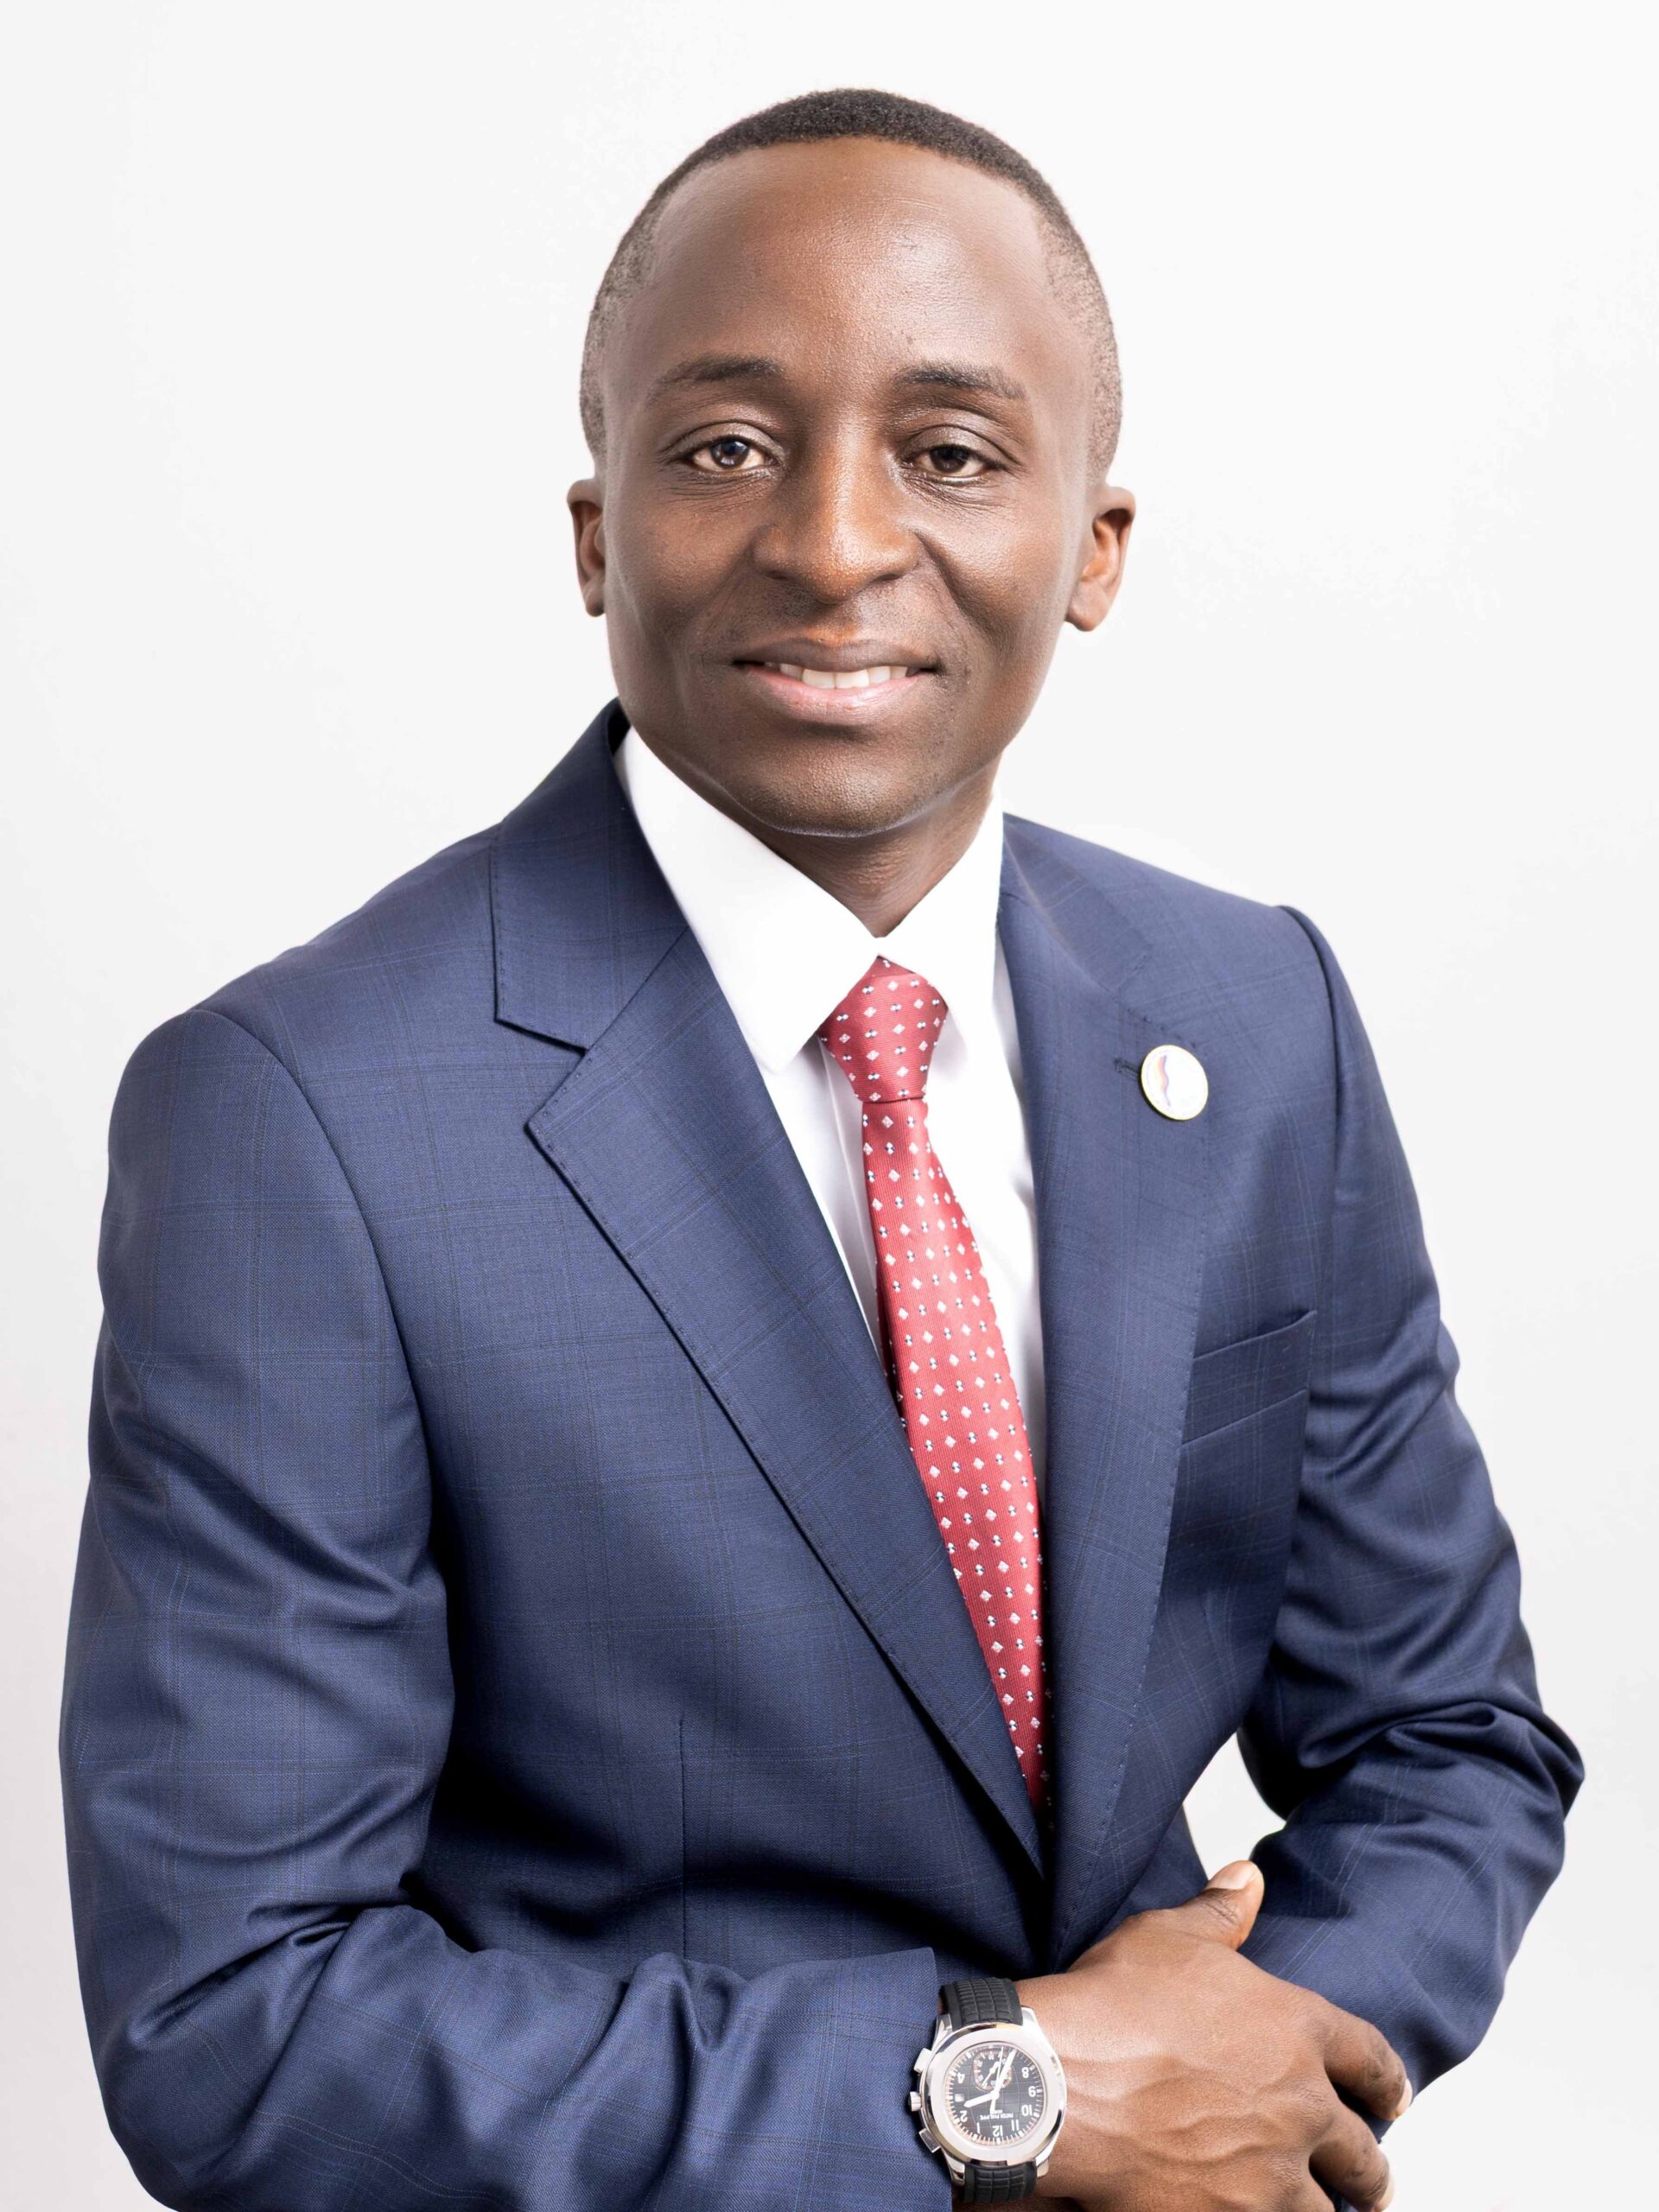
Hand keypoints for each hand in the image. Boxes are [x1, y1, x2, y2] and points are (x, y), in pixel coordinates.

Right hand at [1018, 1862, 1410, 2211]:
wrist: (1059, 2085)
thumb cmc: (1110, 2006)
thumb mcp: (1165, 1938)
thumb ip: (1219, 1912)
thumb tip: (1248, 1877)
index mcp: (1295, 2029)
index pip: (1370, 2059)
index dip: (1387, 2081)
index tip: (1394, 2098)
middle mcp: (1299, 2105)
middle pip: (1362, 2153)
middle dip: (1370, 2170)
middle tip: (1373, 2181)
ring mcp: (1270, 2174)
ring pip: (1327, 2210)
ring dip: (1329, 2209)